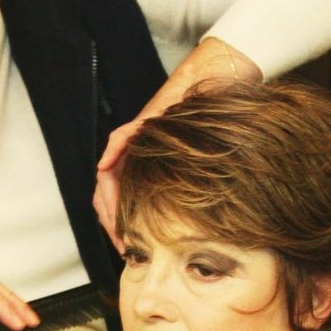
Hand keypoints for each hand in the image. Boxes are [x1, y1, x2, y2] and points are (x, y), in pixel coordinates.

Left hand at [93, 37, 260, 250]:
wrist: (222, 81)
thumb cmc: (218, 124)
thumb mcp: (207, 166)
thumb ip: (195, 190)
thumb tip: (206, 228)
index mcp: (150, 169)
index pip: (125, 201)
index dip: (125, 226)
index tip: (132, 248)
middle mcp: (139, 156)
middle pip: (110, 192)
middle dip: (113, 222)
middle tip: (124, 246)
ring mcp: (139, 139)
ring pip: (109, 174)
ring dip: (109, 202)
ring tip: (118, 226)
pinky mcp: (144, 121)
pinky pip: (119, 141)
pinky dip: (112, 157)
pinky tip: (109, 170)